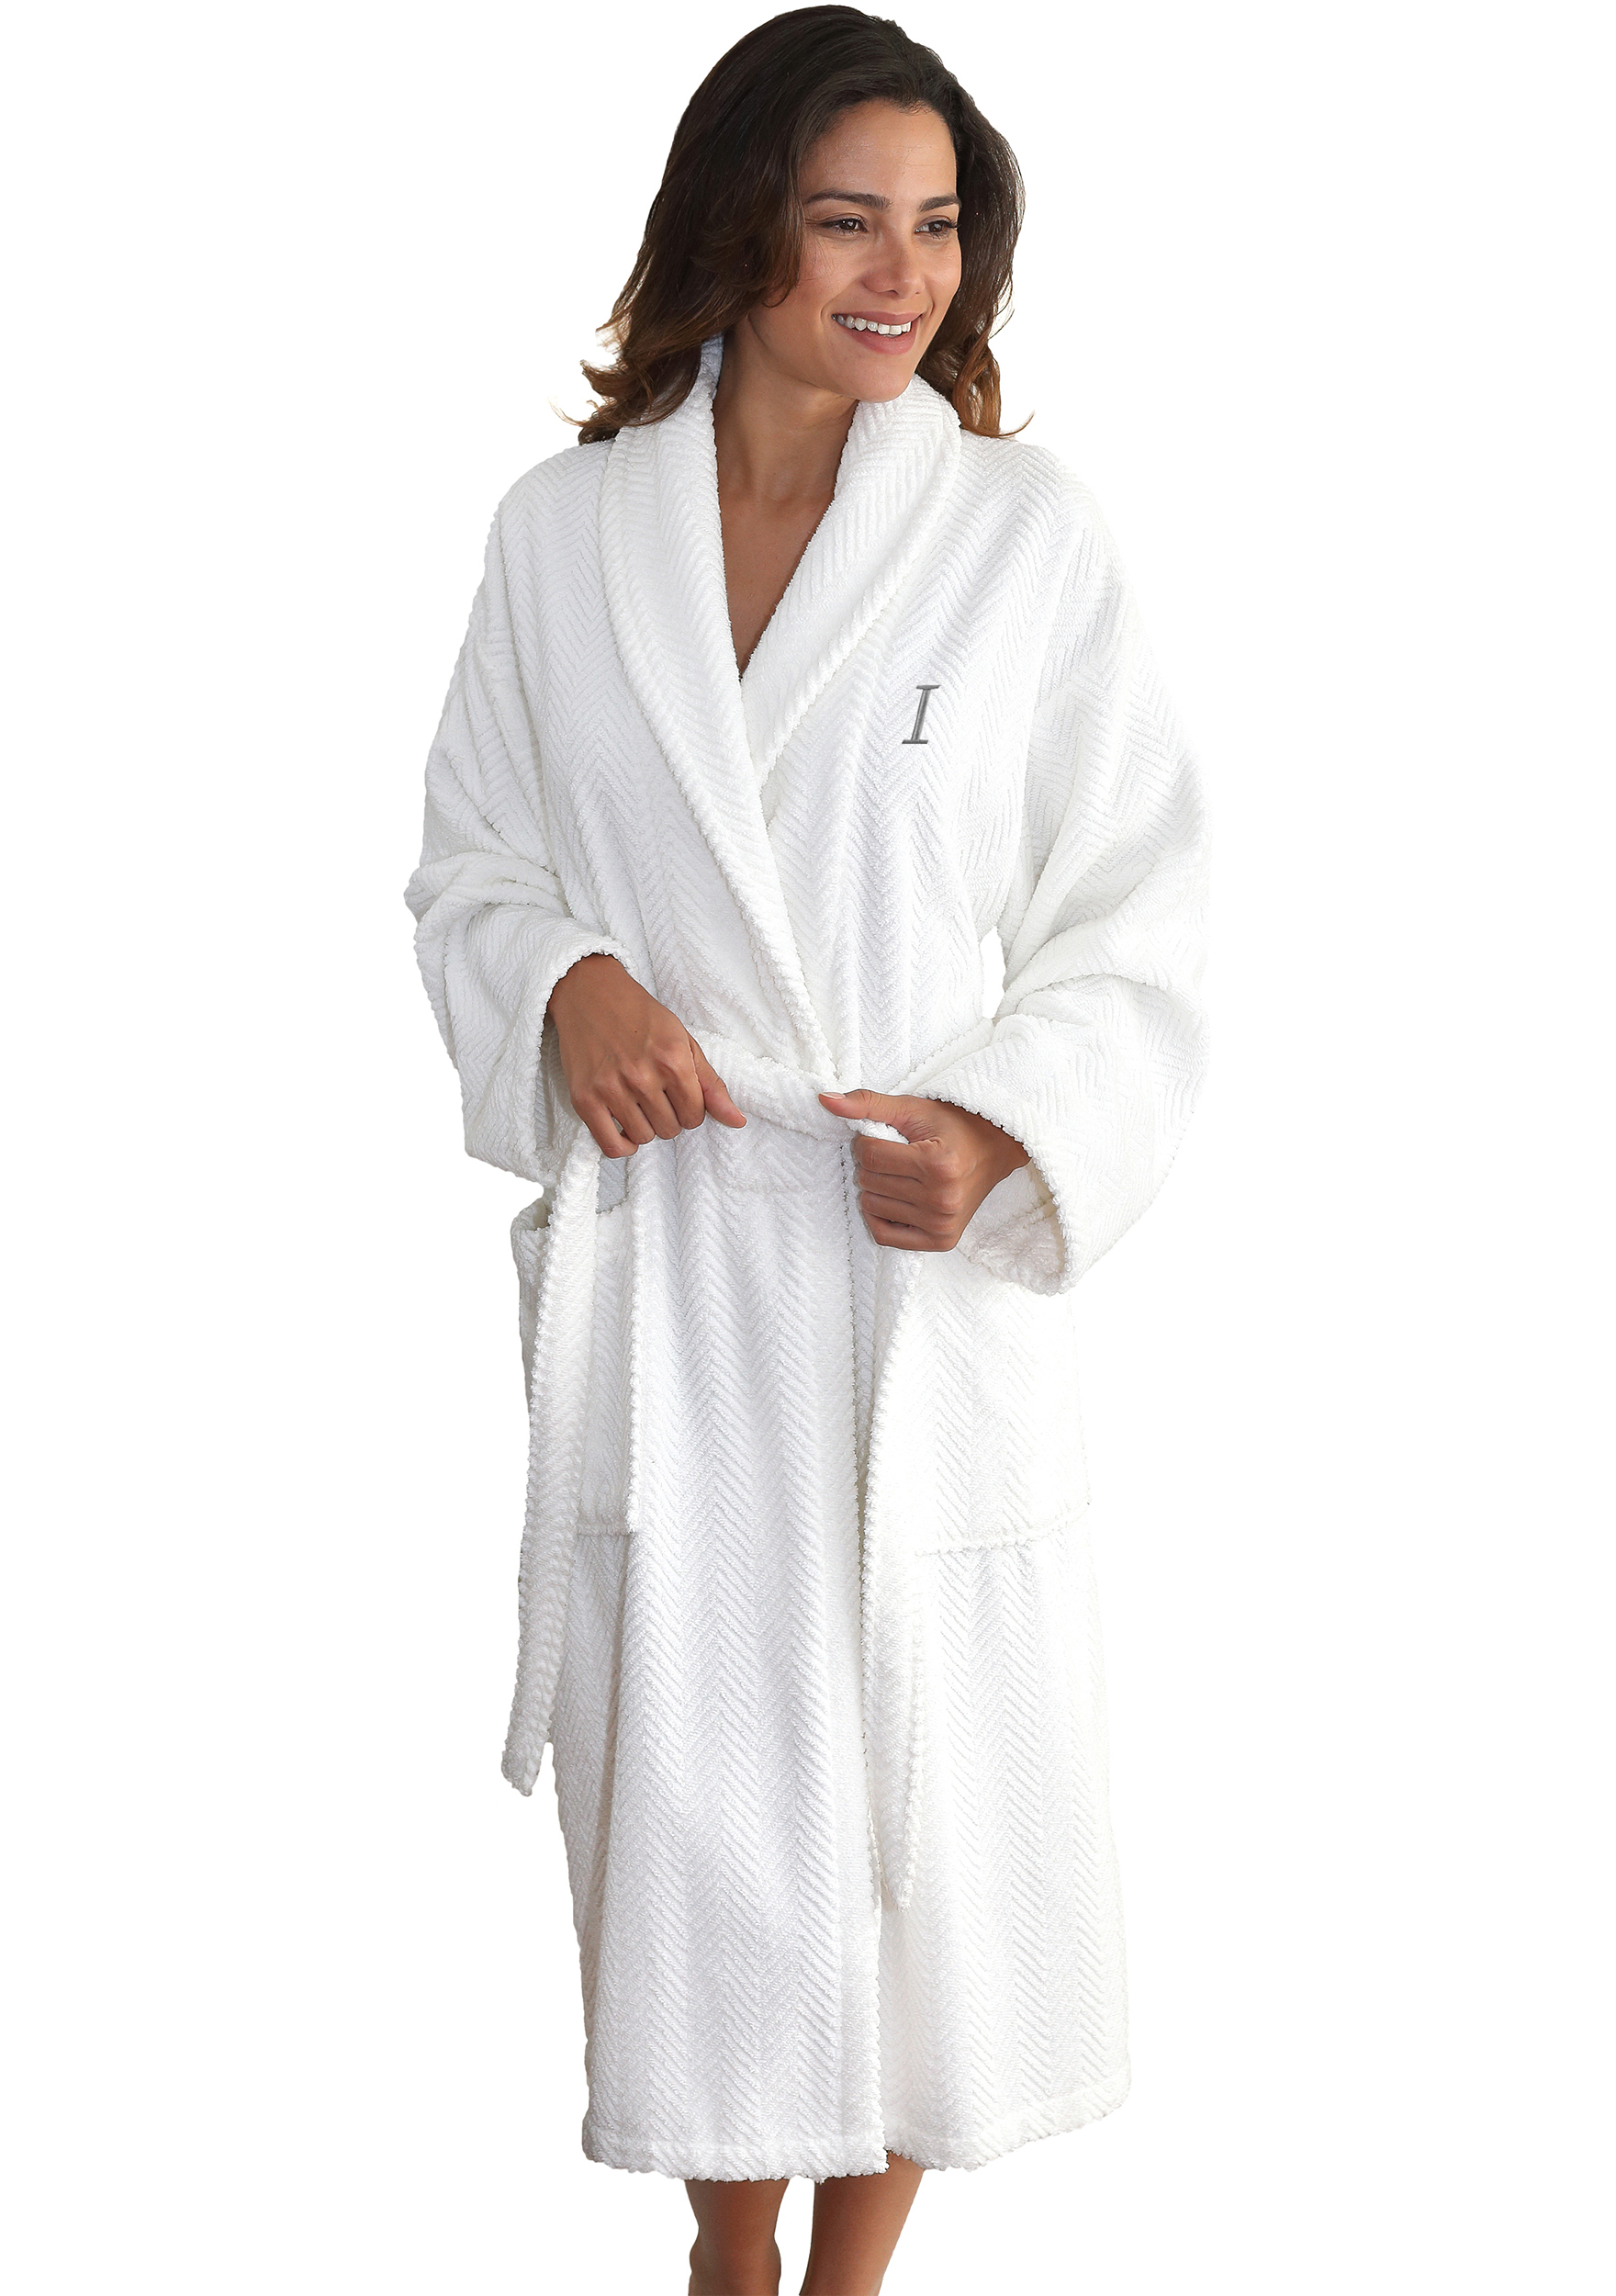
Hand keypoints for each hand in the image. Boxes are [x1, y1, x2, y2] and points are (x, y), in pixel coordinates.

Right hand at [548, 954, 744, 1158]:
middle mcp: (642, 1076)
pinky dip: (623, 1145)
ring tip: (639, 1104)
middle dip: (669, 1117)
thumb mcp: (683, 1040)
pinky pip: (611, 1145)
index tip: (679, 1095)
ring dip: (646, 1127)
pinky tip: (626, 1130)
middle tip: (657, 1095)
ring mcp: (611, 1088)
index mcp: (672, 1060)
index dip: (691, 1108)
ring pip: (644, 1137)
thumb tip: (737, 1121)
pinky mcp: (584, 1099)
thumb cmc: (639, 1015)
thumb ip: (710, 1083)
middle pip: (670, 1128)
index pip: (695, 1115)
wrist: (590, 994)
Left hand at [817, 1089, 1028, 1250]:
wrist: (993, 1149)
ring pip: (872, 1207)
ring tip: (901, 1174)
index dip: (867, 1141)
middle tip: (897, 1155)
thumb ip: (867, 1104)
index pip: (869, 1156)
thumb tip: (824, 1099)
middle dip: (873, 1164)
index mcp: (937, 1164)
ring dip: (877, 1188)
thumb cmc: (952, 1127)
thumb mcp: (911, 1109)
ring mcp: (942, 1224)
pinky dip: (879, 1217)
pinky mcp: (941, 1241)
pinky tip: (894, 1199)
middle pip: (869, 1182)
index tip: (885, 1136)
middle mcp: (941, 1199)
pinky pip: (885, 1236)